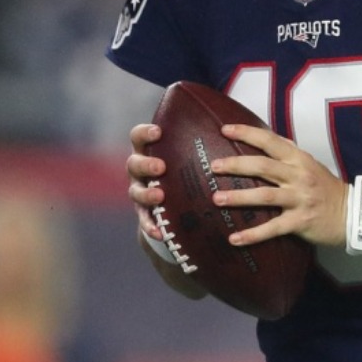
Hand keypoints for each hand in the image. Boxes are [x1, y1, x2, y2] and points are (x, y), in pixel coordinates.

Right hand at [127, 123, 206, 298]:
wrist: (174, 198)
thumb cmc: (186, 166)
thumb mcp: (189, 153)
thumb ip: (199, 141)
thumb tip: (228, 128)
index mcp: (149, 150)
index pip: (139, 136)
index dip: (145, 133)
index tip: (159, 132)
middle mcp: (140, 170)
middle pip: (134, 163)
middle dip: (146, 164)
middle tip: (161, 167)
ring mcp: (139, 191)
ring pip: (135, 192)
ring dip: (147, 194)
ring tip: (160, 196)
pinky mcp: (144, 213)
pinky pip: (144, 221)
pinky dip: (151, 226)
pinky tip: (161, 233)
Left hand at [210, 123, 348, 248]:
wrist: (350, 213)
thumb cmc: (325, 188)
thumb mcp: (310, 164)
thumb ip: (289, 152)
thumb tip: (266, 139)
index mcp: (299, 159)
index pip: (270, 141)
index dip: (247, 133)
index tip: (225, 130)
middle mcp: (298, 176)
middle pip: (263, 166)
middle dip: (236, 165)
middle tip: (213, 167)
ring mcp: (299, 199)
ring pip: (264, 195)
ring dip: (238, 197)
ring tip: (216, 199)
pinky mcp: (300, 221)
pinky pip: (272, 228)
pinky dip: (252, 234)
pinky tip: (234, 239)